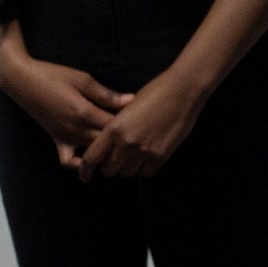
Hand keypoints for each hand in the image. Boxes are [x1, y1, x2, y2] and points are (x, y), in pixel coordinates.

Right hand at [0, 33, 122, 158]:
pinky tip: (91, 157)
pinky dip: (80, 164)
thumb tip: (131, 100)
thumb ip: (106, 94)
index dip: (131, 126)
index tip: (140, 120)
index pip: (115, 128)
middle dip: (122, 142)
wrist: (23, 81)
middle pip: (107, 145)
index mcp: (84, 113)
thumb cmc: (54, 75)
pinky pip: (68, 161)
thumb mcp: (83, 79)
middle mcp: (75, 130)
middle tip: (133, 134)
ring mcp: (65, 138)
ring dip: (106, 154)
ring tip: (118, 146)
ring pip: (92, 156)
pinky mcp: (56, 140)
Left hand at [76, 64, 211, 178]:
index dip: (85, 169)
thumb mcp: (127, 107)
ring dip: (128, 167)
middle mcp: (127, 143)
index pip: (91, 157)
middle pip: (109, 170)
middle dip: (110, 166)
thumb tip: (108, 143)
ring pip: (127, 173)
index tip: (85, 174)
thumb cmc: (155, 92)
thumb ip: (115, 127)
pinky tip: (148, 155)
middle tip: (115, 158)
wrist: (183, 91)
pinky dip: (144, 167)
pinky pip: (146, 172)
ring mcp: (144, 152)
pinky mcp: (161, 156)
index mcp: (114, 129)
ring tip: (134, 154)